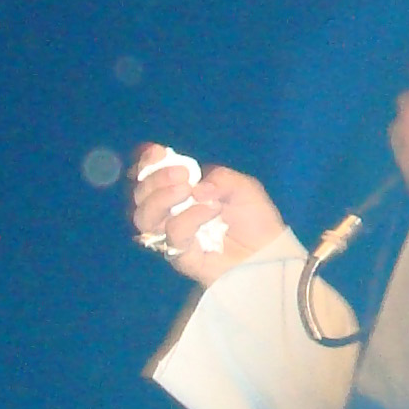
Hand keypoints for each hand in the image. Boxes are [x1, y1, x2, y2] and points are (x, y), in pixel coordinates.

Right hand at [127, 148, 282, 286]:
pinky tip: (211, 209)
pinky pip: (172, 235)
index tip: (159, 153)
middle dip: (155, 179)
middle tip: (183, 174)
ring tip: (189, 190)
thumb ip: (219, 178)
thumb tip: (196, 187)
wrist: (268, 252)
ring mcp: (172, 235)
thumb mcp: (242, 186)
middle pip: (140, 195)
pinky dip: (189, 217)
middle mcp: (170, 212)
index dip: (147, 163)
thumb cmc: (254, 219)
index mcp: (180, 191)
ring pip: (144, 217)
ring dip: (162, 198)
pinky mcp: (181, 256)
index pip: (149, 176)